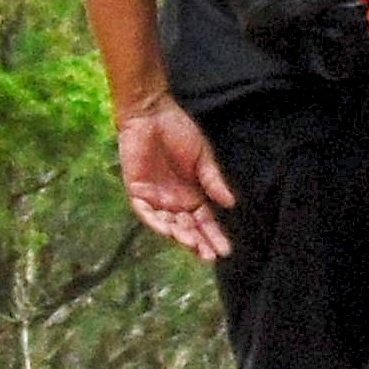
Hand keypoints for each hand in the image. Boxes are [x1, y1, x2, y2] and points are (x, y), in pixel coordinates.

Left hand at [118, 99, 235, 260]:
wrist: (152, 113)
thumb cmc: (178, 130)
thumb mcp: (202, 157)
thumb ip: (213, 181)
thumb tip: (231, 203)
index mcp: (191, 194)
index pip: (204, 221)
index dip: (213, 236)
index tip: (225, 251)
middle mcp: (174, 201)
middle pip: (187, 228)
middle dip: (199, 243)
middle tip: (210, 255)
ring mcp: (155, 197)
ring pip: (168, 224)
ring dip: (180, 235)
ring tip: (194, 245)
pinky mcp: (137, 191)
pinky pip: (145, 213)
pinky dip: (156, 222)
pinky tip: (169, 231)